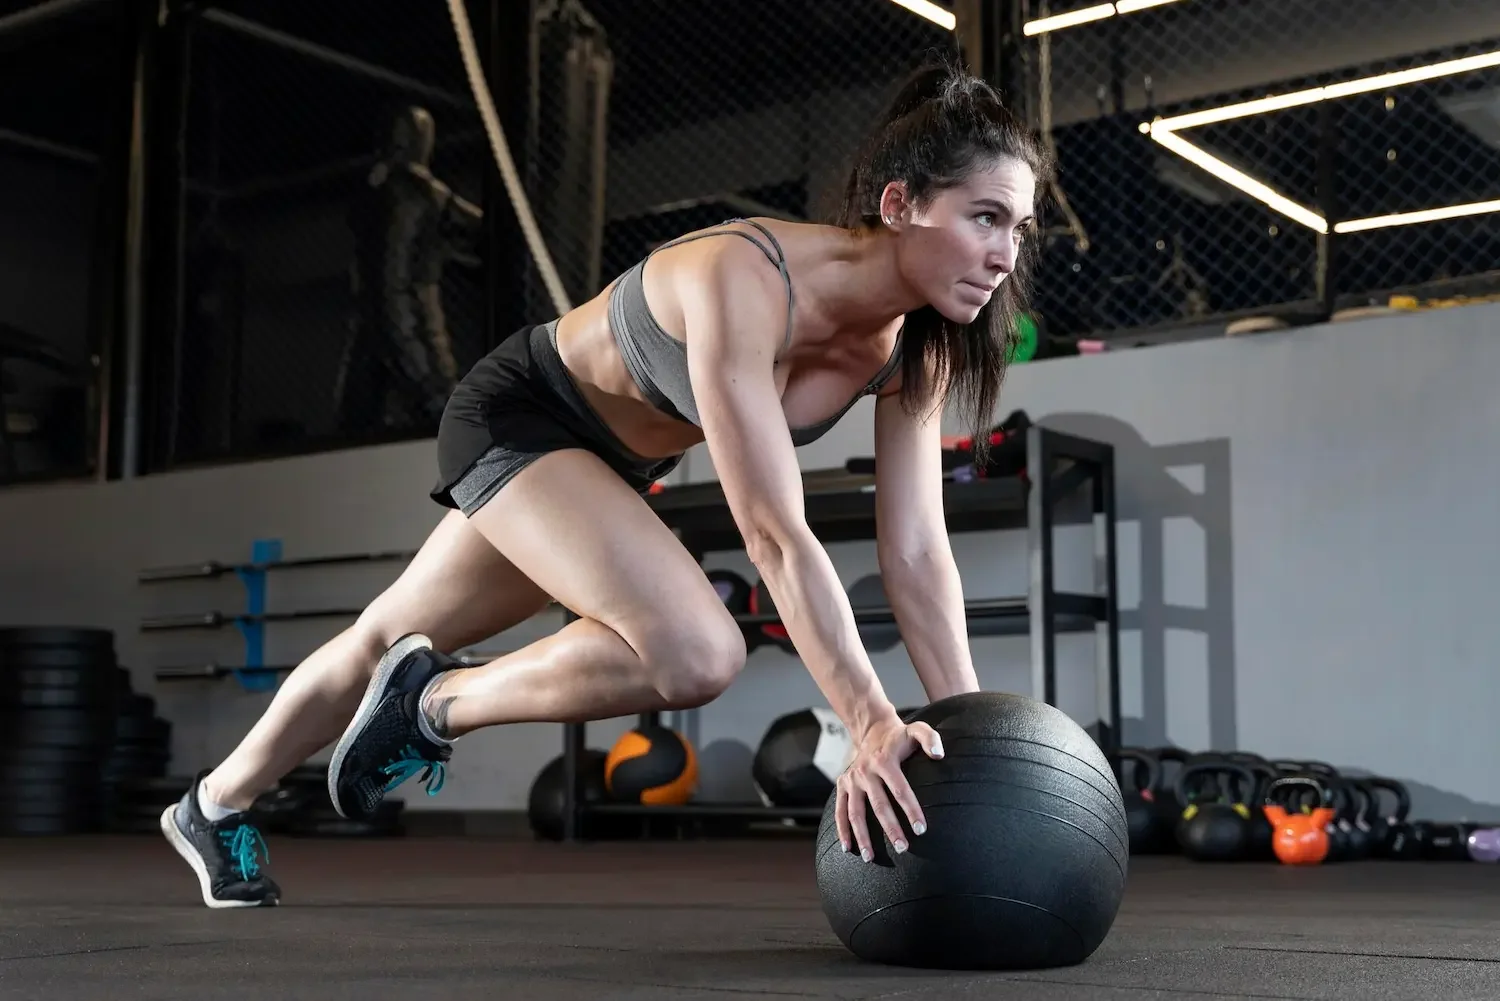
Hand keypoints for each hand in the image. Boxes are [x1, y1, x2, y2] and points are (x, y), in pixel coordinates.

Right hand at [835, 715, 944, 860]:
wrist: (872, 730)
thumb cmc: (900, 737)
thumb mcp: (916, 730)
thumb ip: (930, 738)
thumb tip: (939, 754)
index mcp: (885, 760)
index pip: (900, 789)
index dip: (911, 810)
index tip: (921, 830)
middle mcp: (866, 771)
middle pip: (878, 805)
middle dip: (890, 828)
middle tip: (903, 848)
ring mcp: (852, 779)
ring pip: (856, 812)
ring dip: (862, 835)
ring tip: (870, 857)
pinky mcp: (842, 784)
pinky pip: (840, 810)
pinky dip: (842, 829)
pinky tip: (847, 848)